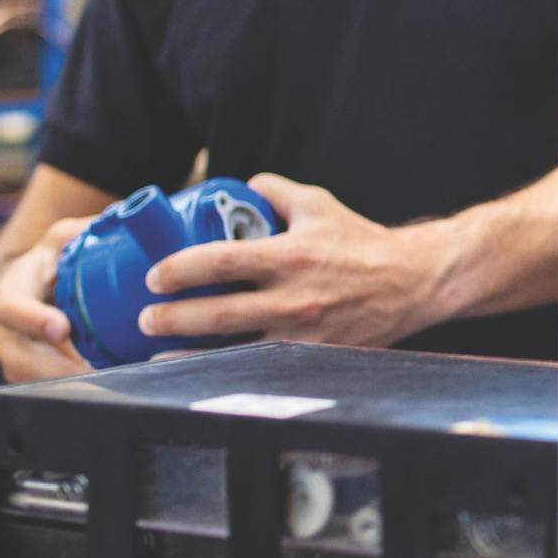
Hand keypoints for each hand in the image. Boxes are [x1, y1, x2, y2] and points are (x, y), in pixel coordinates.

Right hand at [0, 215, 92, 380]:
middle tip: (87, 371)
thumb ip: (86, 230)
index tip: (61, 328)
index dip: (32, 319)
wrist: (34, 285)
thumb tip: (123, 218)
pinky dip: (65, 388)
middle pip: (12, 352)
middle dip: (47, 366)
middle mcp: (2, 324)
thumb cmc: (52, 259)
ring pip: (23, 375)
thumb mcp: (64, 237)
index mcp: (11, 289)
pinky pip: (38, 386)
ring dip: (59, 382)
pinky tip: (97, 384)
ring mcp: (11, 350)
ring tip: (98, 382)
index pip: (12, 306)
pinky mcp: (25, 369)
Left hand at [137, 175, 452, 350]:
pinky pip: (260, 368)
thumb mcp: (319, 204)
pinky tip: (204, 372)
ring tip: (157, 353)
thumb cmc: (362, 242)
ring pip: (233, 351)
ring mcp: (302, 334)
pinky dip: (228, 371)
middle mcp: (293, 297)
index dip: (179, 269)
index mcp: (290, 255)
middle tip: (146, 317)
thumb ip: (276, 191)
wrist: (411, 281)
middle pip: (217, 314)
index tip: (154, 276)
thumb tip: (241, 185)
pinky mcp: (312, 358)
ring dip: (189, 354)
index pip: (220, 261)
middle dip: (172, 319)